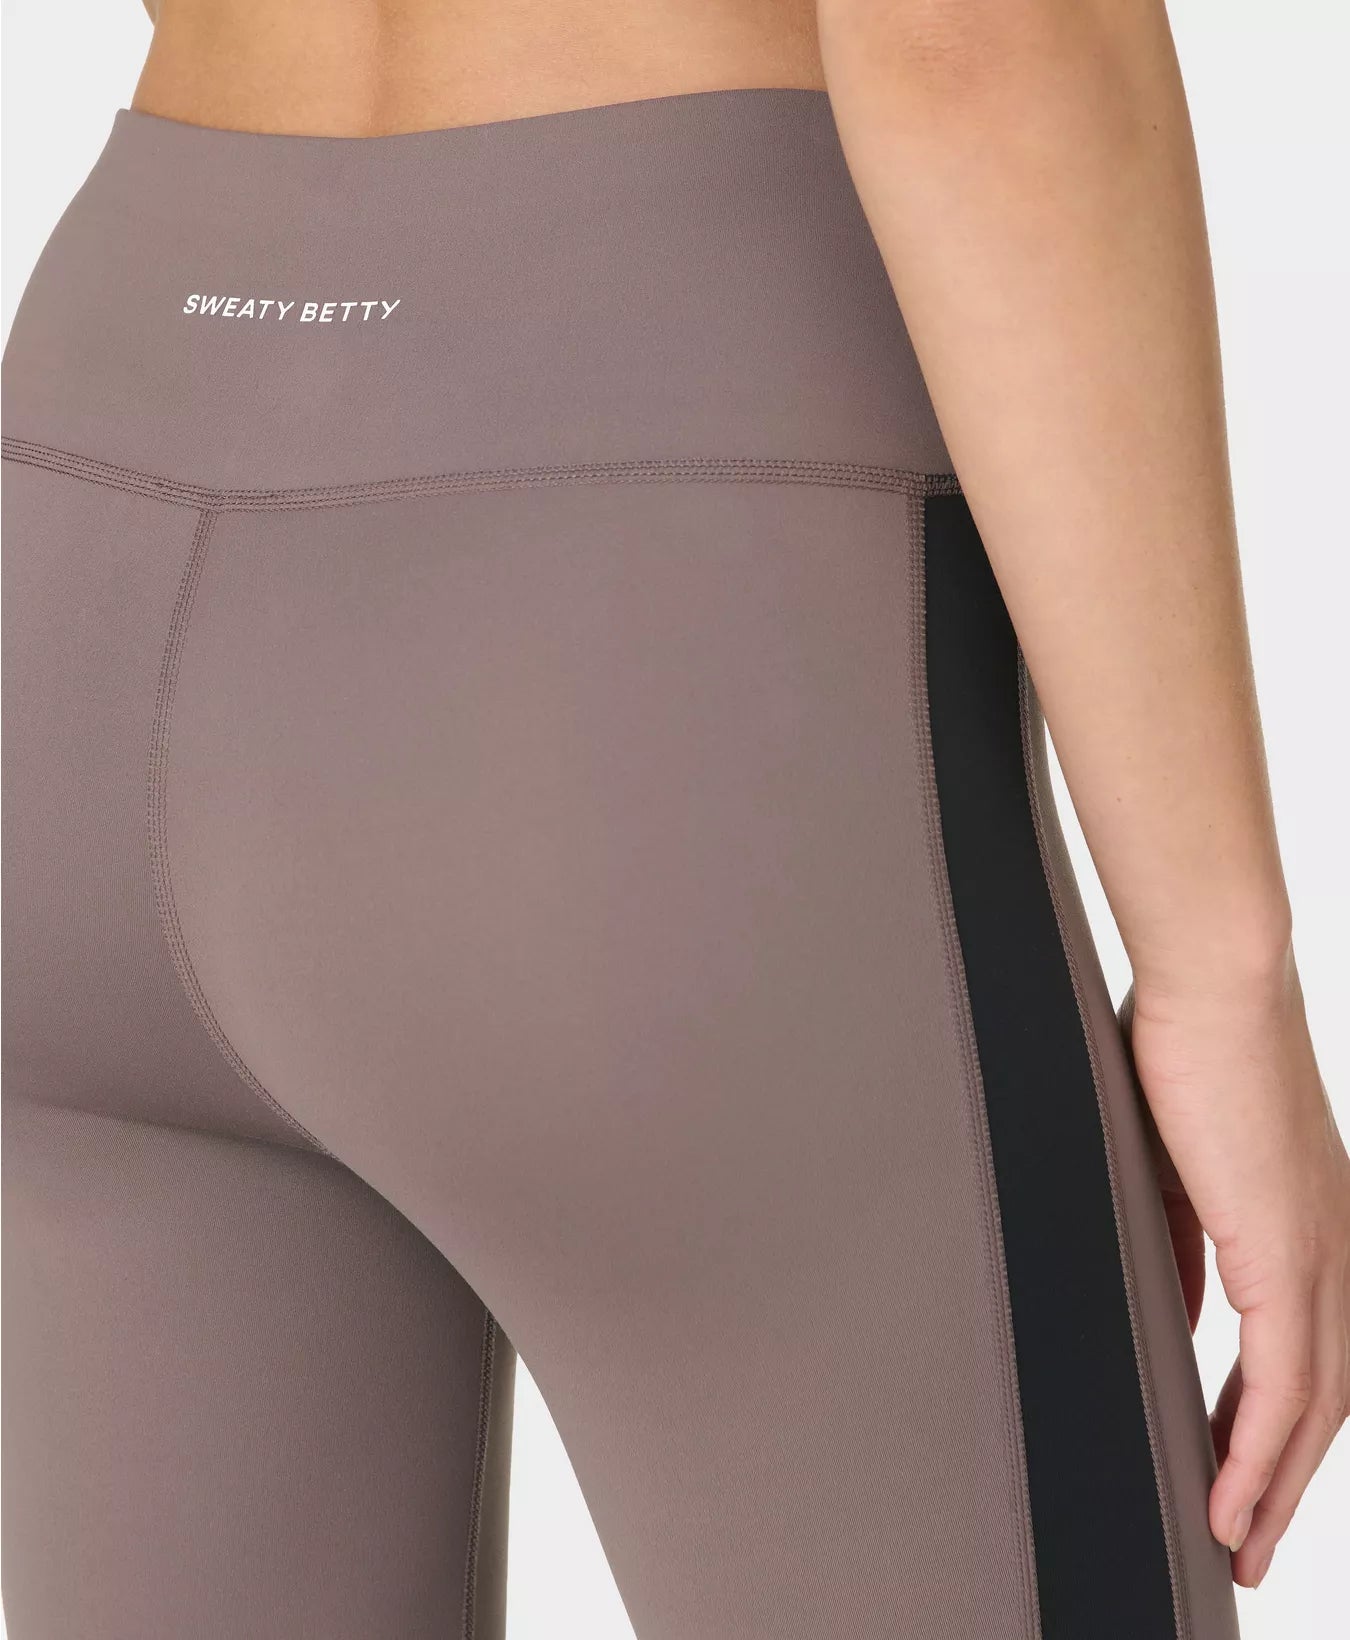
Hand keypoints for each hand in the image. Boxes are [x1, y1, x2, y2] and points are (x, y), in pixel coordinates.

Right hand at [1120, 956, 1349, 1588]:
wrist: (1214, 978)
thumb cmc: (1186, 1035)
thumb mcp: (1175, 1152)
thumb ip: (1185, 1231)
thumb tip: (1174, 1291)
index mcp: (1303, 1219)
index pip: (1302, 1347)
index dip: (1270, 1419)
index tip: (1234, 1465)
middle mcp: (1330, 1246)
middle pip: (1322, 1397)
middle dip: (1278, 1478)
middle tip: (1242, 1538)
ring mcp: (1318, 1253)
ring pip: (1313, 1408)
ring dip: (1272, 1488)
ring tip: (1234, 1542)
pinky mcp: (1288, 1255)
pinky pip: (1282, 1387)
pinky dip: (1257, 1456)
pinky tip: (1229, 1499)